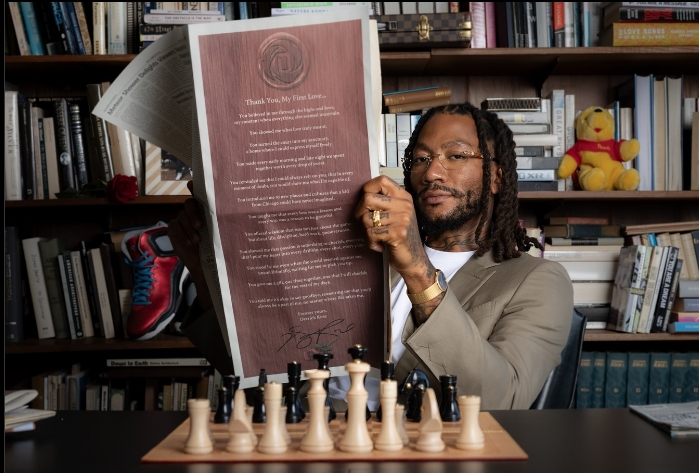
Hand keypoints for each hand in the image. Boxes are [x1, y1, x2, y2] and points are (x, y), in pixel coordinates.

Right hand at [168, 181, 212, 309]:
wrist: (208, 264)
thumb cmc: (219, 246)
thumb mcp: (223, 231)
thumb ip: (224, 219)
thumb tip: (239, 209)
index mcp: (206, 209)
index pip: (200, 193)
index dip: (196, 186)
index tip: (194, 183)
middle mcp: (193, 211)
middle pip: (189, 203)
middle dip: (194, 213)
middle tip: (201, 225)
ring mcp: (182, 219)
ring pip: (182, 216)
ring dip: (190, 229)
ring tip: (198, 240)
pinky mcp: (174, 229)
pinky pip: (175, 227)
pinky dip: (183, 235)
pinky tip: (190, 243)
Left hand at [354, 176, 432, 286]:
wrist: (414, 259)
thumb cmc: (400, 235)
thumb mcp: (397, 213)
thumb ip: (384, 202)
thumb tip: (362, 194)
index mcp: (404, 197)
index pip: (381, 180)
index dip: (367, 189)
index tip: (367, 203)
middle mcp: (405, 205)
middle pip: (368, 199)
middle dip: (360, 213)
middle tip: (366, 223)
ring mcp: (403, 219)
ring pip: (366, 218)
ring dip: (366, 230)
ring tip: (375, 236)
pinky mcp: (398, 234)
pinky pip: (371, 233)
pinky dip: (371, 242)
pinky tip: (379, 245)